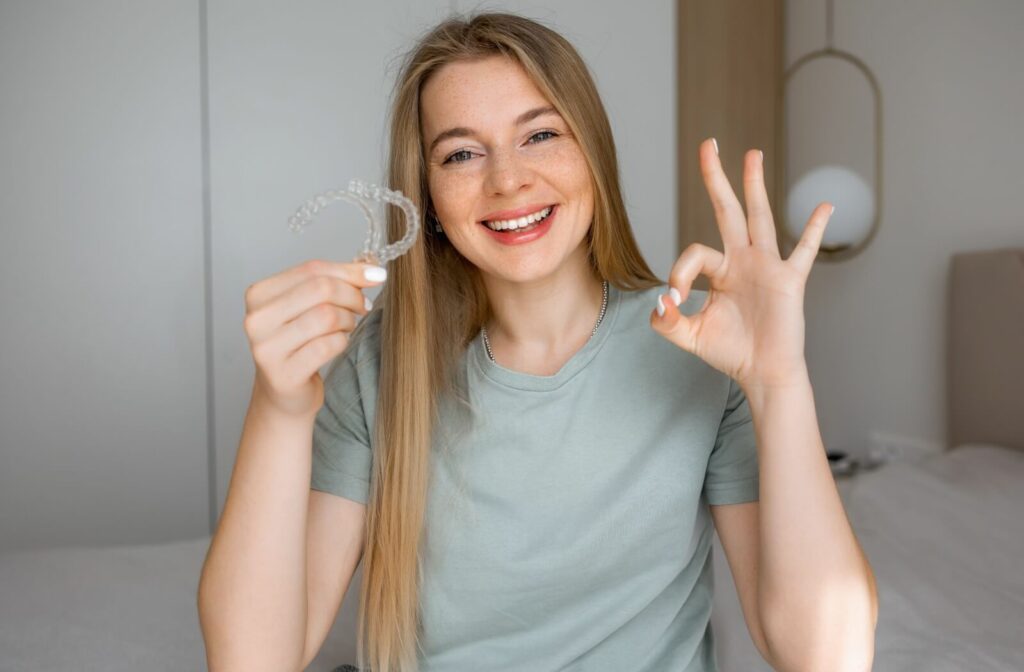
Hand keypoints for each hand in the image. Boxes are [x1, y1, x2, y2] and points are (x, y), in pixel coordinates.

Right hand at [242, 258, 385, 418]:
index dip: (350, 271)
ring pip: (327, 316)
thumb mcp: (310, 306)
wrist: (284, 394)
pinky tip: (338, 343)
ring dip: (348, 320)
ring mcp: (267, 348)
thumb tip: (371, 267)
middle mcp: (257, 319)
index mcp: (259, 294)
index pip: (311, 269)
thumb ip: (334, 282)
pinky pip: (328, 345)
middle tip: (362, 306)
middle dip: (352, 295)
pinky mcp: (284, 374)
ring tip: (348, 326)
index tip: (375, 275)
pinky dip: (342, 341)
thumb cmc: (299, 345)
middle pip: (320, 289)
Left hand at [650, 138, 832, 389]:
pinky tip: (825, 206)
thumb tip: (660, 302)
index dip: (679, 272)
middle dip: (716, 178)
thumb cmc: (730, 352)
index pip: (694, 253)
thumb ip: (666, 322)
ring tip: (752, 154)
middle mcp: (743, 260)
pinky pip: (805, 251)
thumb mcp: (688, 336)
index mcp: (720, 270)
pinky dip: (816, 229)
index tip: (675, 300)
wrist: (762, 373)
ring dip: (754, 185)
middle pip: (727, 210)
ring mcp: (767, 266)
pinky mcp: (789, 280)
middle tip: (707, 144)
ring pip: (759, 217)